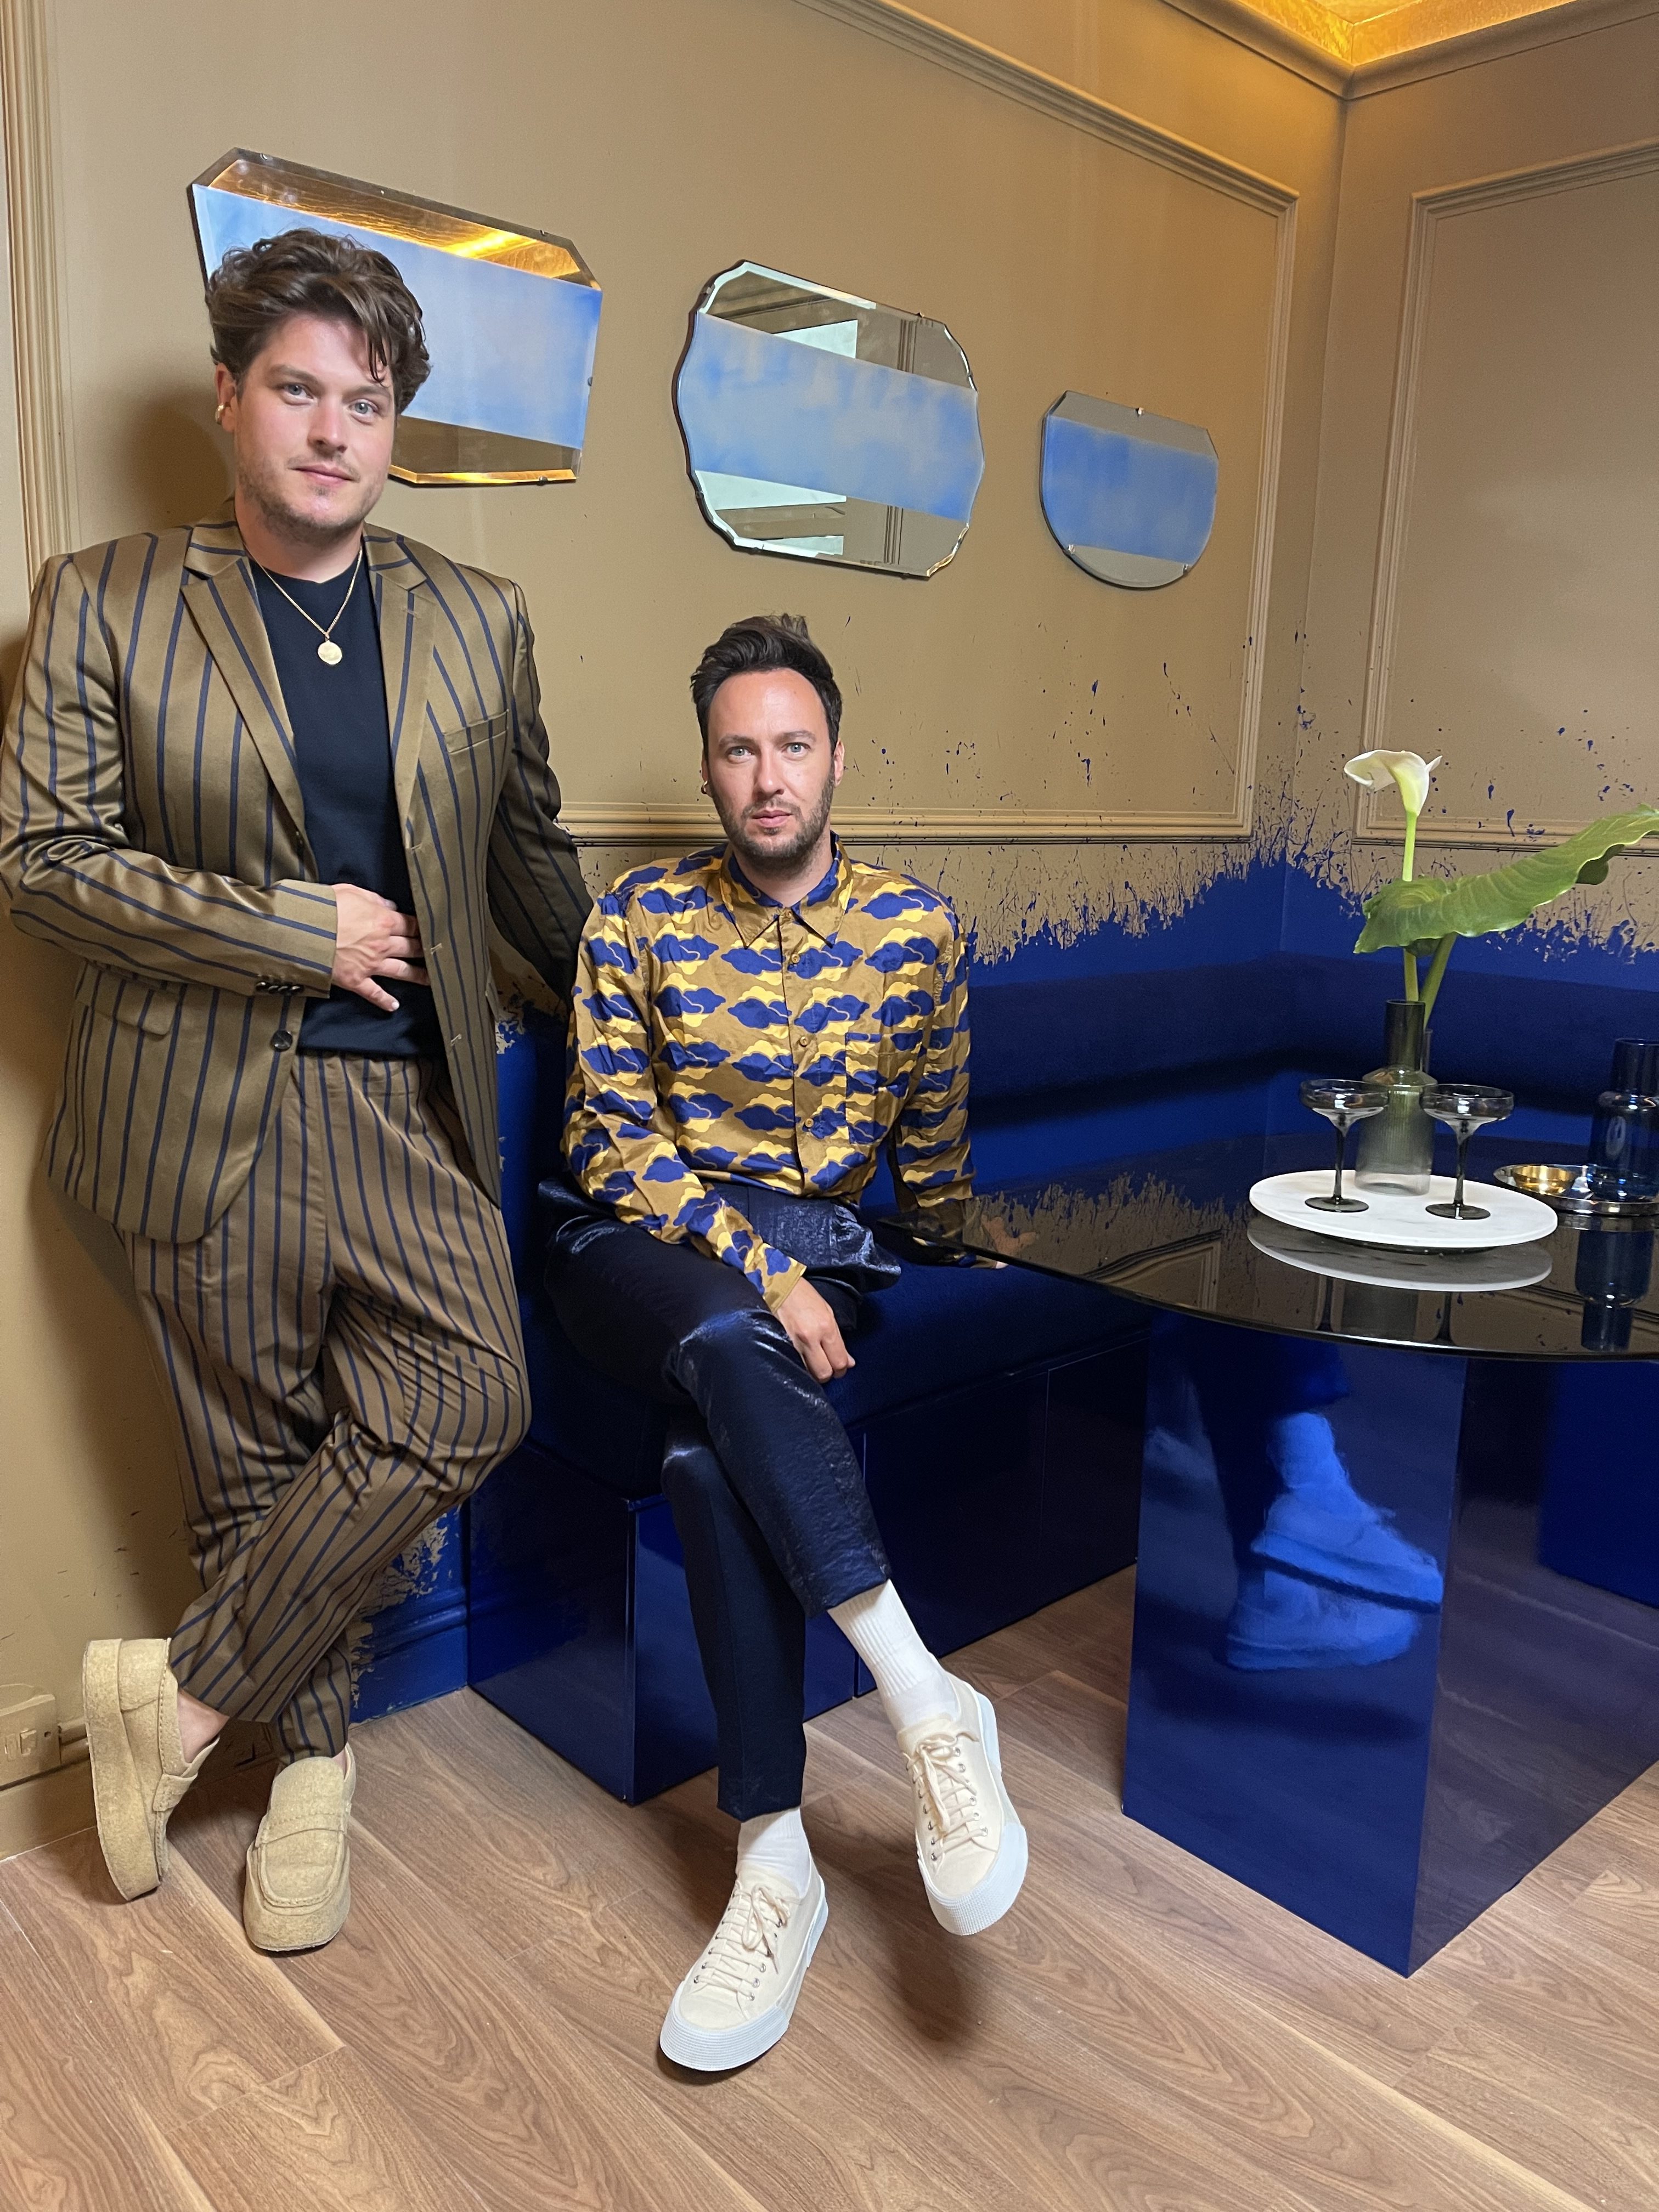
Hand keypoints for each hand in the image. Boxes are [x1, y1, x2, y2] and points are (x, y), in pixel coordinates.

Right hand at [330, 884, 427, 1012]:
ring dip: (417, 975)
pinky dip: (385, 1001)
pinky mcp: (356, 980)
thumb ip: (374, 899)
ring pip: (402, 971)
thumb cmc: (324, 907)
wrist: (301, 931)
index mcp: (383, 921)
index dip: (421, 927)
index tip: (429, 930)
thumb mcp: (351, 892)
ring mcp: (370, 964)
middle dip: (425, 950)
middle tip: (436, 953)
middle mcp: (382, 944)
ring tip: (431, 979)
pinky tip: (394, 1006)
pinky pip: (374, 993)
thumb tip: (390, 905)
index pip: (411, 925)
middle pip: (411, 948)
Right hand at [777, 1278, 855, 1383]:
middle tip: (829, 1367)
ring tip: (815, 1363)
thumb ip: (838, 1340)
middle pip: (824, 1373)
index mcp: (825, 1327)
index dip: (843, 1369)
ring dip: (814, 1372)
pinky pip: (795, 1366)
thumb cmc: (804, 1296)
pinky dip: (801, 1368)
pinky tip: (803, 1361)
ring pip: (808, 1374)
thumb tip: (849, 1362)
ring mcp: (793, 1343)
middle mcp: (810, 1337)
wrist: (778, 1286)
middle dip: (829, 1374)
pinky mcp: (780, 1345)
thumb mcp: (827, 1313)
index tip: (841, 1366)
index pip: (839, 1362)